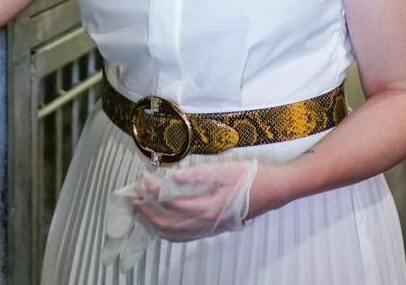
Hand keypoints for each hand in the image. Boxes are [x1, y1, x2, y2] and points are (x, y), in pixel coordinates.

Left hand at [130, 159, 258, 241]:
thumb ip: (196, 176)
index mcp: (208, 207)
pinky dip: (168, 231)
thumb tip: (171, 180)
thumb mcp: (223, 169)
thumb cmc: (249, 177)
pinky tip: (160, 224)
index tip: (142, 178)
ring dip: (153, 223)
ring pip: (175, 233)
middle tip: (132, 198)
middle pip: (168, 224)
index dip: (152, 191)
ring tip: (139, 211)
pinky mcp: (213, 228)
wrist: (274, 190)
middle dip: (146, 212)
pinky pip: (185, 235)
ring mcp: (210, 228)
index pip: (171, 202)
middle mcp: (206, 222)